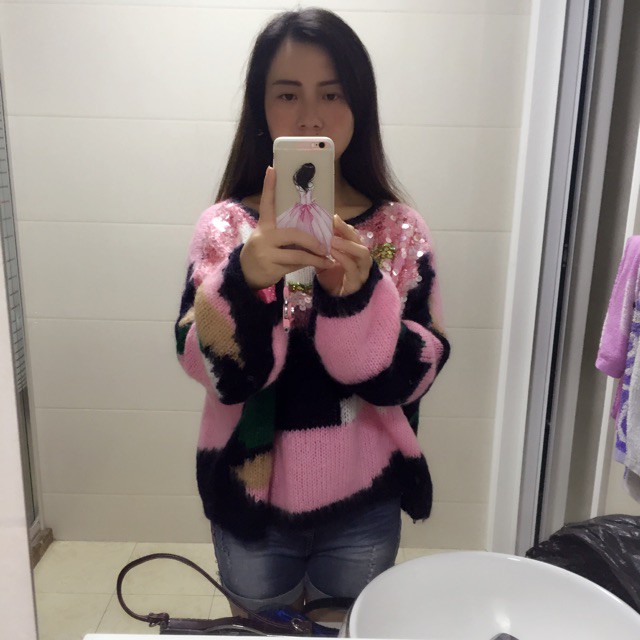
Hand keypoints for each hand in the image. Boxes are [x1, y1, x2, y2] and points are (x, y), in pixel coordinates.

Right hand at [240, 167, 333, 289]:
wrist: (245, 274)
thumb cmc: (263, 253)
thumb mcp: (267, 238)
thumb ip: (283, 232)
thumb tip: (310, 227)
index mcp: (263, 226)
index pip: (267, 203)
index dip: (269, 186)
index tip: (272, 169)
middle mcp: (264, 237)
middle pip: (294, 234)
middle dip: (312, 241)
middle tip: (325, 245)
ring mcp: (266, 253)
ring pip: (298, 254)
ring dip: (316, 258)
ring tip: (328, 259)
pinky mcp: (271, 268)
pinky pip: (295, 266)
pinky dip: (308, 265)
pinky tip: (318, 265)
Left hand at [316, 215, 372, 295]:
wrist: (334, 302)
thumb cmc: (332, 279)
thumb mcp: (325, 261)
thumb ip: (324, 248)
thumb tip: (314, 231)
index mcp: (356, 253)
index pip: (354, 236)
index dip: (344, 227)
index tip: (332, 217)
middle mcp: (362, 260)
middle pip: (359, 241)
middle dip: (347, 231)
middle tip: (334, 222)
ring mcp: (362, 271)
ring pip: (362, 253)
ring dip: (347, 244)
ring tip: (332, 239)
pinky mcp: (357, 282)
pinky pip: (352, 267)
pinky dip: (343, 258)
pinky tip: (332, 252)